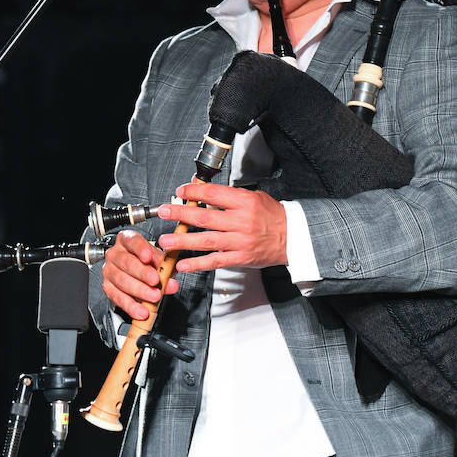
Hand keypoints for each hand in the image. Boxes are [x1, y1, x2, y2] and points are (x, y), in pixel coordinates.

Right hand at [101, 229, 178, 321]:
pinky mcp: (107, 287)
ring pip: (122, 280)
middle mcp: (115, 254)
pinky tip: (141, 310)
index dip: (140, 249)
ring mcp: (109, 270)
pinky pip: (118, 297)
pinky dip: (131, 306)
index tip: (148, 257)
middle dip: (142, 273)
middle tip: (156, 281)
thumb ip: (164, 268)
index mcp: (127, 240)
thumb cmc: (145, 262)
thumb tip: (171, 282)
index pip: (132, 241)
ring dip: (140, 291)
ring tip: (153, 297)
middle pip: (127, 262)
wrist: (133, 272)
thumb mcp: (157, 260)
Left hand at [157, 182, 286, 272]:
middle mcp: (241, 221)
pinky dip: (197, 264)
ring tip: (166, 241)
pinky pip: (215, 261)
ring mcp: (240, 241)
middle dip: (180, 214)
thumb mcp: (254, 197)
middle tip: (164, 212)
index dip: (193, 192)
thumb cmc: (273, 216)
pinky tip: (183, 264)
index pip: (213, 194)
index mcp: (244, 202)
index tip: (180, 192)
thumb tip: (203, 193)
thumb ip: (230, 196)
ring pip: (206, 241)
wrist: (292, 237)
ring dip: (183, 241)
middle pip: (205, 217)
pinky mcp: (240, 258)